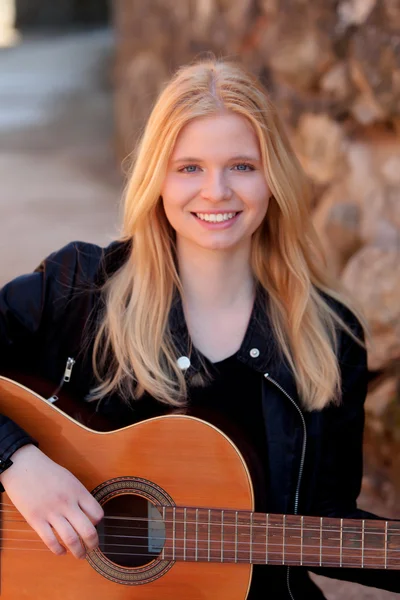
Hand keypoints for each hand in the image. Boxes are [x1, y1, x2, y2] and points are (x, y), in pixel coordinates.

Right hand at [0, 444, 103, 558]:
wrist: (23, 467)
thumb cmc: (47, 471)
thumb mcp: (70, 479)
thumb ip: (79, 495)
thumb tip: (87, 514)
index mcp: (78, 491)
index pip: (97, 513)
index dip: (98, 522)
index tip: (94, 525)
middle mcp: (67, 503)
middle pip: (88, 530)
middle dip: (93, 543)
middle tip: (93, 548)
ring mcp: (51, 512)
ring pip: (71, 539)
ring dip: (78, 551)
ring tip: (80, 555)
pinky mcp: (36, 520)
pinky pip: (50, 541)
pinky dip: (58, 550)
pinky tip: (61, 551)